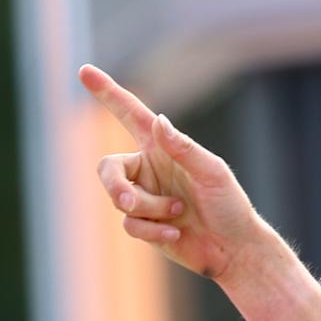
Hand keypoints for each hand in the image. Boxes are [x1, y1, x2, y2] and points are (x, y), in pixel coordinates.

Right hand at [78, 64, 277, 284]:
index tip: (84, 71)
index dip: (109, 94)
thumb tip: (159, 120)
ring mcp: (144, 197)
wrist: (236, 250)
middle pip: (108, 168)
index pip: (131, 115)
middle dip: (115, 185)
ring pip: (119, 199)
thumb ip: (185, 149)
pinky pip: (130, 224)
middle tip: (128, 200)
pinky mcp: (144, 225)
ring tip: (179, 213)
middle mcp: (148, 169)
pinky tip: (176, 233)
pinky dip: (152, 229)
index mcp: (162, 148)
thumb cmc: (230, 207)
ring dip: (149, 209)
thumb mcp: (213, 174)